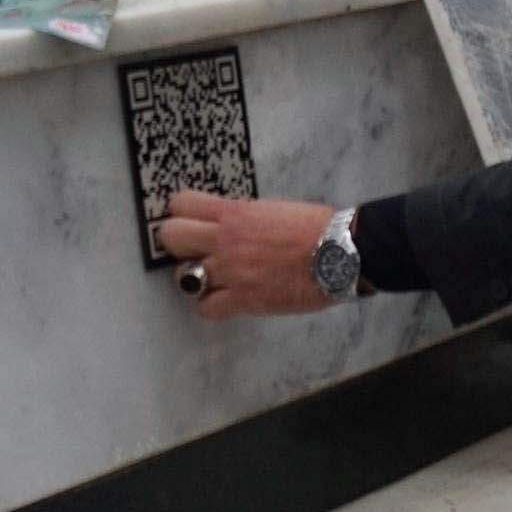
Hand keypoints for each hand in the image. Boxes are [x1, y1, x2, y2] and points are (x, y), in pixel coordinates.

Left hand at [152, 191, 334, 318]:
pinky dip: (212, 307)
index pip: (182, 204)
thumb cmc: (317, 227)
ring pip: (183, 276)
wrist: (341, 252)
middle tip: (193, 250)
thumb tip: (231, 222)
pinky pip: (206, 308)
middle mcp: (226, 239)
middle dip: (177, 244)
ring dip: (195, 278)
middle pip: (171, 236)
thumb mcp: (273, 209)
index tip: (189, 220)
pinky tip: (225, 301)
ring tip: (211, 279)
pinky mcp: (243, 299)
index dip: (181, 213)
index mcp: (235, 212)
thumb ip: (244, 216)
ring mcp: (231, 271)